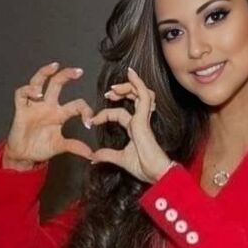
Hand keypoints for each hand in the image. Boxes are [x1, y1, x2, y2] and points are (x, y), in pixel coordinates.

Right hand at [4, 61, 95, 164]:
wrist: (24, 156)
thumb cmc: (41, 148)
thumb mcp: (61, 147)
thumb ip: (76, 147)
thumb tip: (92, 154)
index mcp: (60, 114)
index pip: (76, 104)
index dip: (85, 110)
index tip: (89, 122)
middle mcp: (48, 106)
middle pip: (57, 84)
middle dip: (67, 75)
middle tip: (79, 71)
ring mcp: (34, 106)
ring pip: (38, 82)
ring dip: (45, 73)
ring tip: (54, 67)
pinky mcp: (21, 109)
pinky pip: (21, 94)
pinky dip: (28, 90)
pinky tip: (36, 93)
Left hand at [88, 67, 171, 182]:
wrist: (155, 173)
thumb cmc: (144, 167)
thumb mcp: (120, 159)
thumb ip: (106, 155)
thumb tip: (92, 157)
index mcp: (136, 128)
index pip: (121, 113)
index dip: (106, 114)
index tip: (94, 120)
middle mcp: (140, 121)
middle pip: (135, 98)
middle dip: (121, 91)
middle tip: (108, 93)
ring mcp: (143, 119)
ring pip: (140, 93)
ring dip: (128, 86)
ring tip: (115, 87)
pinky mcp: (144, 119)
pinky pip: (144, 96)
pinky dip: (137, 83)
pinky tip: (130, 74)